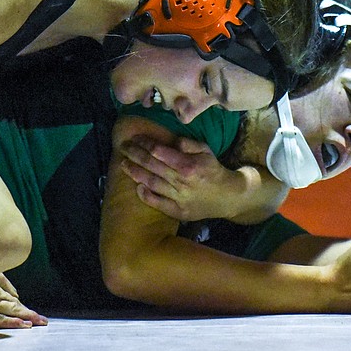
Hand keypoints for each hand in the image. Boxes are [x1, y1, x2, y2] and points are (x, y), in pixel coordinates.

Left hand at [120, 134, 242, 220]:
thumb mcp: (206, 151)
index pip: (159, 152)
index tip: (135, 138)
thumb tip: (170, 139)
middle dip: (134, 155)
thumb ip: (188, 143)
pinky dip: (146, 195)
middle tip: (123, 147)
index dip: (145, 144)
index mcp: (188, 165)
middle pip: (151, 166)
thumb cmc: (214, 170)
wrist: (227, 197)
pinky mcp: (178, 212)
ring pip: (151, 183)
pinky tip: (137, 187)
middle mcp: (181, 182)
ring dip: (135, 173)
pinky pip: (157, 203)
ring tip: (124, 164)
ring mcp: (178, 198)